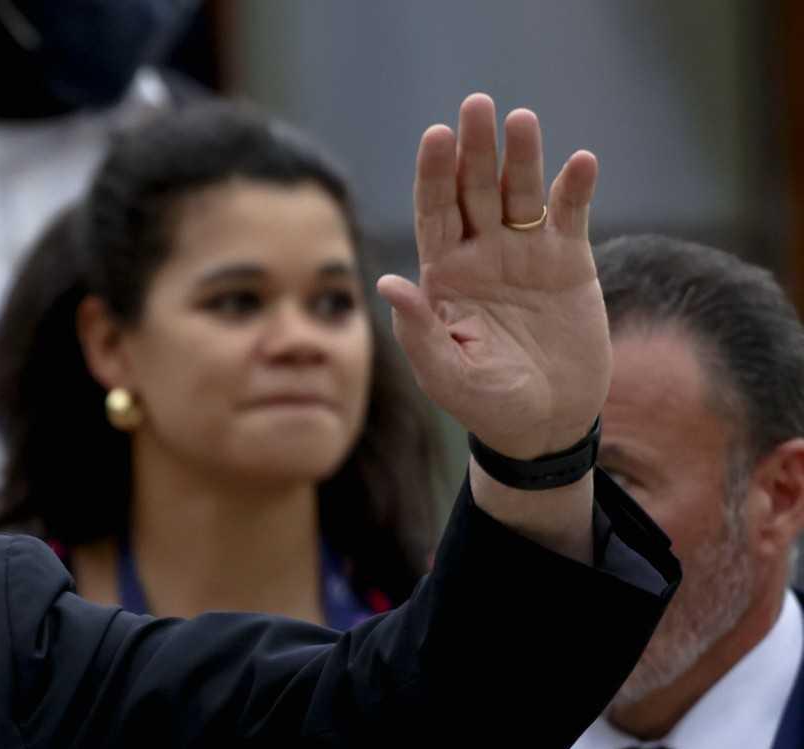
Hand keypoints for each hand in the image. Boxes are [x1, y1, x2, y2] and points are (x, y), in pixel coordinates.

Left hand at [377, 94, 608, 459]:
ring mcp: (525, 254)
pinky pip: (570, 216)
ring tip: (521, 120)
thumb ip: (418, 331)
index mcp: (443, 275)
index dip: (434, 174)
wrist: (544, 423)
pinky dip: (576, 189)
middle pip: (476, 189)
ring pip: (521, 193)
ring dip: (523, 157)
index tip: (435, 135)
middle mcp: (481, 254)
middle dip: (475, 148)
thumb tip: (387, 283)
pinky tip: (580, 162)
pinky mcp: (570, 262)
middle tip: (477, 104)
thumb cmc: (486, 404)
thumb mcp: (445, 374)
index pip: (434, 213)